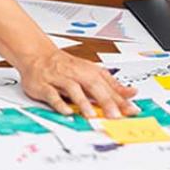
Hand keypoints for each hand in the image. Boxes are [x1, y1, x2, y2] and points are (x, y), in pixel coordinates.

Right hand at [19, 49, 139, 118]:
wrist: (37, 54)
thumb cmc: (65, 66)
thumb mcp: (91, 72)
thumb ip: (111, 85)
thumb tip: (131, 93)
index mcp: (88, 71)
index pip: (108, 86)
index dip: (121, 99)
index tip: (132, 110)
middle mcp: (75, 74)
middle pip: (93, 85)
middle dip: (105, 101)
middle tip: (115, 115)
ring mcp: (59, 79)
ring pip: (73, 89)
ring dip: (83, 102)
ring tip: (92, 114)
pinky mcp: (43, 85)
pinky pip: (51, 94)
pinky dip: (59, 103)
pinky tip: (66, 111)